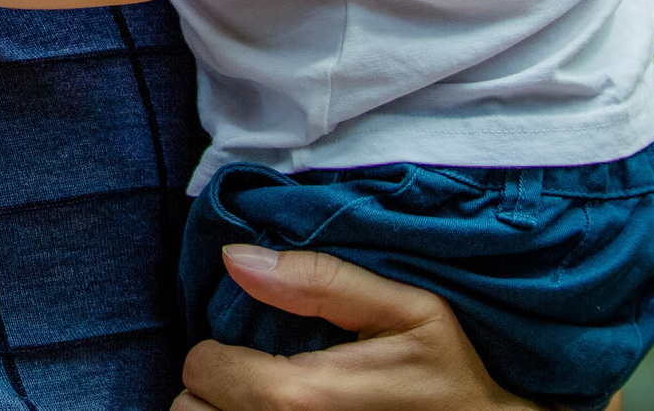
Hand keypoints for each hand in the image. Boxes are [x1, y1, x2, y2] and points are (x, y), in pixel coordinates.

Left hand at [174, 246, 538, 410]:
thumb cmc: (451, 376)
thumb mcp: (407, 310)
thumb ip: (320, 281)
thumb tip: (236, 256)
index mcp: (303, 396)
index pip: (202, 368)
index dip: (220, 349)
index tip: (252, 345)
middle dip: (213, 388)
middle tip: (251, 375)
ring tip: (260, 399)